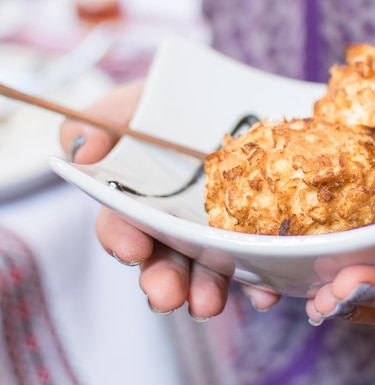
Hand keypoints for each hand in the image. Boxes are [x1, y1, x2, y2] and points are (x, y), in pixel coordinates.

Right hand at [60, 81, 280, 318]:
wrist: (247, 99)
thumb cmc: (181, 102)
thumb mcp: (142, 101)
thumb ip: (106, 120)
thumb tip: (81, 150)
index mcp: (143, 198)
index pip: (122, 225)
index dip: (120, 238)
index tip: (130, 248)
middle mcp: (178, 224)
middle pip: (165, 260)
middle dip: (163, 280)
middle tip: (165, 295)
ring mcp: (218, 232)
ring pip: (208, 271)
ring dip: (205, 291)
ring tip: (206, 303)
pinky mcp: (257, 235)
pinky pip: (258, 265)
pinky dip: (260, 283)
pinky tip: (265, 291)